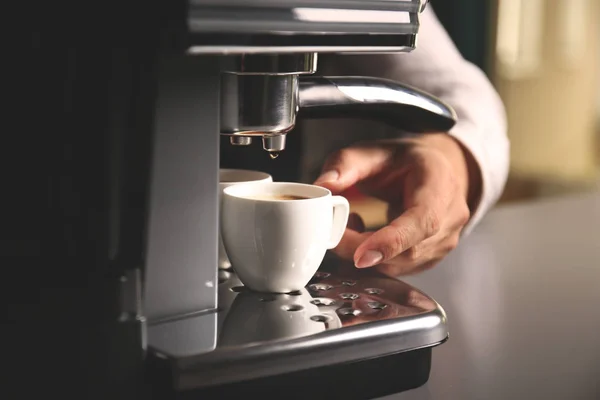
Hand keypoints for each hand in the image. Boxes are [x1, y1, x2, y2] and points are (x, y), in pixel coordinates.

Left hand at [314, 134, 480, 275]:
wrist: (433, 171)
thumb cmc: (403, 161)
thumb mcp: (372, 151)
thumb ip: (345, 164)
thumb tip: (325, 185)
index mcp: (439, 184)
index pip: (423, 221)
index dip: (392, 242)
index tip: (361, 256)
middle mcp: (450, 216)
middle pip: (408, 250)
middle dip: (364, 249)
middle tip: (334, 234)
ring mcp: (445, 241)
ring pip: (402, 264)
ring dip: (367, 254)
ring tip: (351, 226)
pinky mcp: (432, 257)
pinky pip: (400, 268)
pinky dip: (376, 259)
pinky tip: (364, 237)